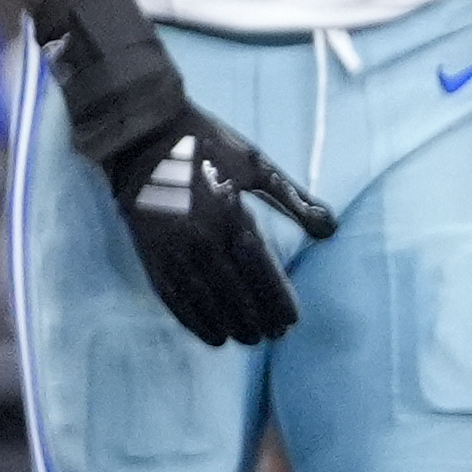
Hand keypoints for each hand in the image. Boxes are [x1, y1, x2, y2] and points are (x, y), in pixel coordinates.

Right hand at [38, 0, 334, 347]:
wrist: (141, 131)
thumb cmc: (205, 143)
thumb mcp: (255, 165)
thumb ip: (293, 199)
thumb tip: (331, 229)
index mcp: (229, 214)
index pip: (258, 268)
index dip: (275, 298)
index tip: (291, 320)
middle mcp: (198, 237)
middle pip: (232, 289)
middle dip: (254, 316)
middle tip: (273, 337)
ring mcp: (169, 247)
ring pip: (201, 297)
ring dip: (225, 322)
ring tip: (244, 340)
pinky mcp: (146, 251)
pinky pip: (169, 293)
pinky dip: (189, 317)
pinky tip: (206, 333)